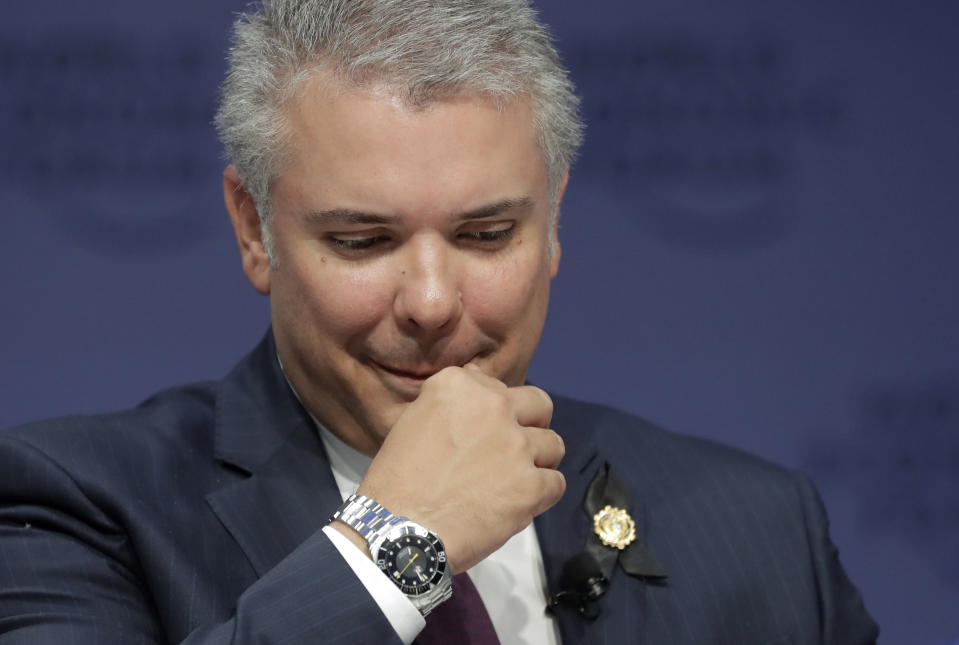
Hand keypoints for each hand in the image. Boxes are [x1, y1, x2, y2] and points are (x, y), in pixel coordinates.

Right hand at [354, 366, 565, 572]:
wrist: (398, 531)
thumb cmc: (398, 480)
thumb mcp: (415, 421)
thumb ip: (453, 401)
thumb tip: (479, 379)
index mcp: (460, 386)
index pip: (500, 388)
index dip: (496, 413)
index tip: (480, 435)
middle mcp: (494, 407)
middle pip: (540, 406)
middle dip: (531, 425)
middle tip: (511, 451)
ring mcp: (516, 446)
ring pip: (553, 446)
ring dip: (537, 462)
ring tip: (512, 483)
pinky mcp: (530, 486)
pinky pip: (556, 483)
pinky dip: (541, 496)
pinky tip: (516, 504)